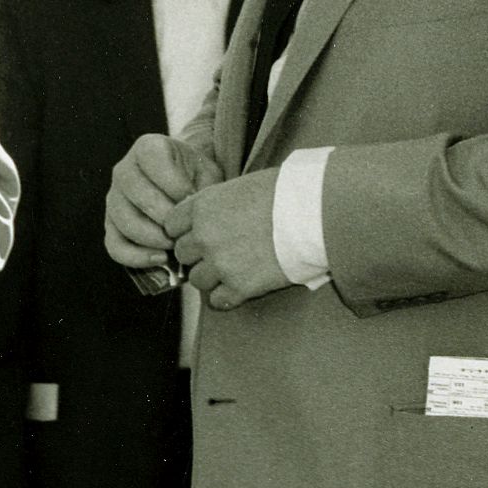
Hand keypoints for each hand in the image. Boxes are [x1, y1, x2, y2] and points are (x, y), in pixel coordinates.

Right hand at [105, 134, 202, 269]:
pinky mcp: (111, 226)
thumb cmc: (197, 179)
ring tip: (176, 245)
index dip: (174, 183)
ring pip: (124, 221)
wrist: (186, 189)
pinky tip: (161, 260)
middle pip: (136, 193)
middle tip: (185, 229)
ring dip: (152, 238)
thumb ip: (203, 188)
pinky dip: (137, 257)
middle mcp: (124, 171)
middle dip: (165, 216)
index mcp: (147, 148)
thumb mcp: (207, 174)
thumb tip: (192, 218)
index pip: (152, 160)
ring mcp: (114, 199)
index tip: (192, 198)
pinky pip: (115, 245)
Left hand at [176, 171, 289, 309]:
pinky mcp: (240, 287)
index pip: (172, 225)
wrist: (315, 212)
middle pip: (183, 254)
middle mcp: (204, 236)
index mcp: (203, 207)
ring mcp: (220, 264)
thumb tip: (206, 215)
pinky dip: (227, 297)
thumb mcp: (241, 187)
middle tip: (220, 252)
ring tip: (235, 269)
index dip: (185, 230)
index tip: (199, 233)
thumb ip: (216, 205)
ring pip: (197, 280)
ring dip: (212, 277)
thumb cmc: (285, 192)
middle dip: (198, 254)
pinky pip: (218, 300)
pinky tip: (241, 287)